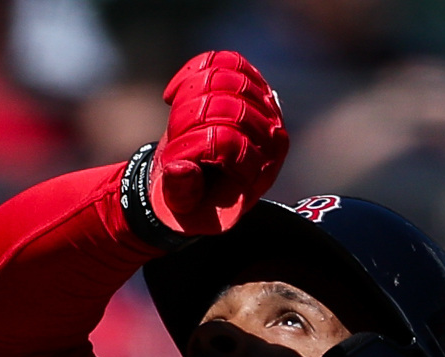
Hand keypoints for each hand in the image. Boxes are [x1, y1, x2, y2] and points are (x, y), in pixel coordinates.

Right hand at [150, 51, 287, 236]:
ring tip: (177, 123)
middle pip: (227, 106)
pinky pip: (223, 60)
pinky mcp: (250, 80)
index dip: (191, 147)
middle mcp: (270, 135)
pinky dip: (192, 72)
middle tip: (173, 141)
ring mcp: (263, 104)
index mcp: (259, 173)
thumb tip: (179, 167)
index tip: (174, 162)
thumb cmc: (190, 197)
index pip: (227, 142)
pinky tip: (176, 95)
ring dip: (188, 97)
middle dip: (187, 121)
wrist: (192, 175)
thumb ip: (181, 192)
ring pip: (223, 78)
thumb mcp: (182, 207)